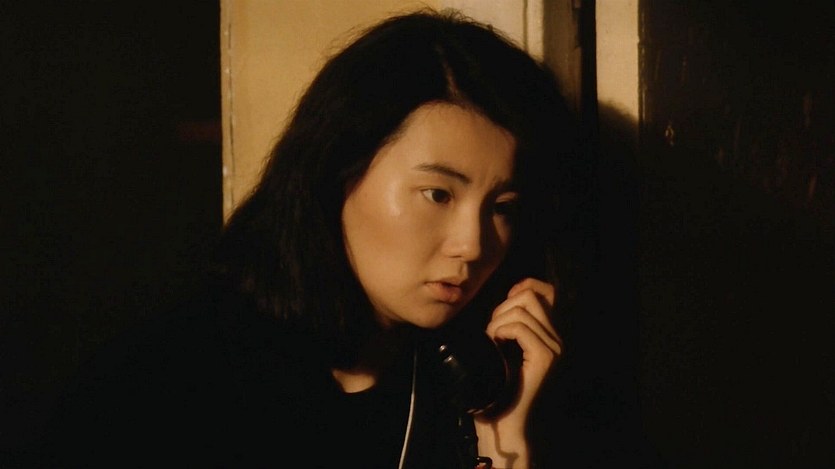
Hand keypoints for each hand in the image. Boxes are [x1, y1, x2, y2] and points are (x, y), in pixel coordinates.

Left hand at [474, 277, 561, 467]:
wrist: (507, 425)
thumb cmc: (500, 390)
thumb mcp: (506, 350)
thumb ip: (511, 326)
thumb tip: (507, 299)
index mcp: (552, 336)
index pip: (547, 292)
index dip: (524, 287)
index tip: (504, 303)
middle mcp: (559, 340)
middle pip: (532, 296)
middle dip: (503, 307)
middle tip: (492, 332)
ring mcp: (555, 349)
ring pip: (524, 309)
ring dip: (498, 320)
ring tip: (493, 341)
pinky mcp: (545, 358)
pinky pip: (519, 328)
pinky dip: (500, 331)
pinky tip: (495, 345)